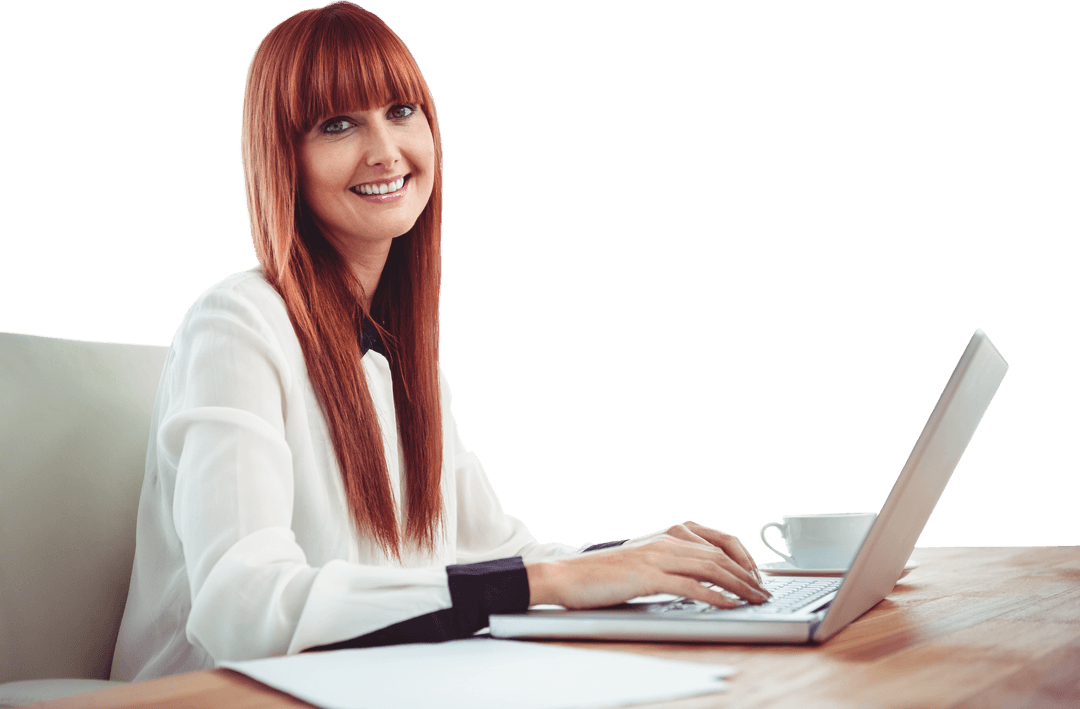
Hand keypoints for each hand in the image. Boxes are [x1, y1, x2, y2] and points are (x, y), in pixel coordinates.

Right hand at [525, 521, 769, 609]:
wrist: (567, 575)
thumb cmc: (602, 574)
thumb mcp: (641, 561)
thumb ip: (668, 562)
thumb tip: (699, 578)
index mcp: (666, 535)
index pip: (717, 540)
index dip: (743, 557)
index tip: (757, 575)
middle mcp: (665, 541)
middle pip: (720, 555)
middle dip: (749, 575)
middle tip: (765, 592)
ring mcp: (657, 557)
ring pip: (711, 567)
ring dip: (740, 585)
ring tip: (756, 600)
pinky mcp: (648, 576)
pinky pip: (690, 585)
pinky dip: (714, 595)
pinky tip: (729, 605)